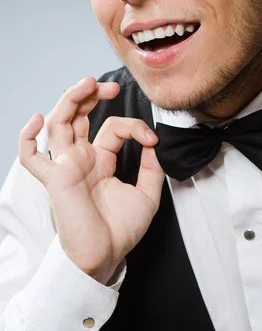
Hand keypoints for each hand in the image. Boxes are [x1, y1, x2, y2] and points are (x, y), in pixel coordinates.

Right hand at [19, 77, 164, 283]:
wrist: (107, 257)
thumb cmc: (122, 230)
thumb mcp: (147, 193)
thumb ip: (153, 167)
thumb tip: (155, 142)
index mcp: (100, 158)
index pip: (113, 127)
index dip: (134, 126)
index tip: (151, 139)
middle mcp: (80, 158)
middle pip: (77, 115)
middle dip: (91, 95)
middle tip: (110, 86)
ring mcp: (65, 166)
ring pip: (57, 124)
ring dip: (69, 101)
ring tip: (85, 84)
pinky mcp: (55, 179)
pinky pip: (31, 157)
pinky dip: (27, 137)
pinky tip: (37, 118)